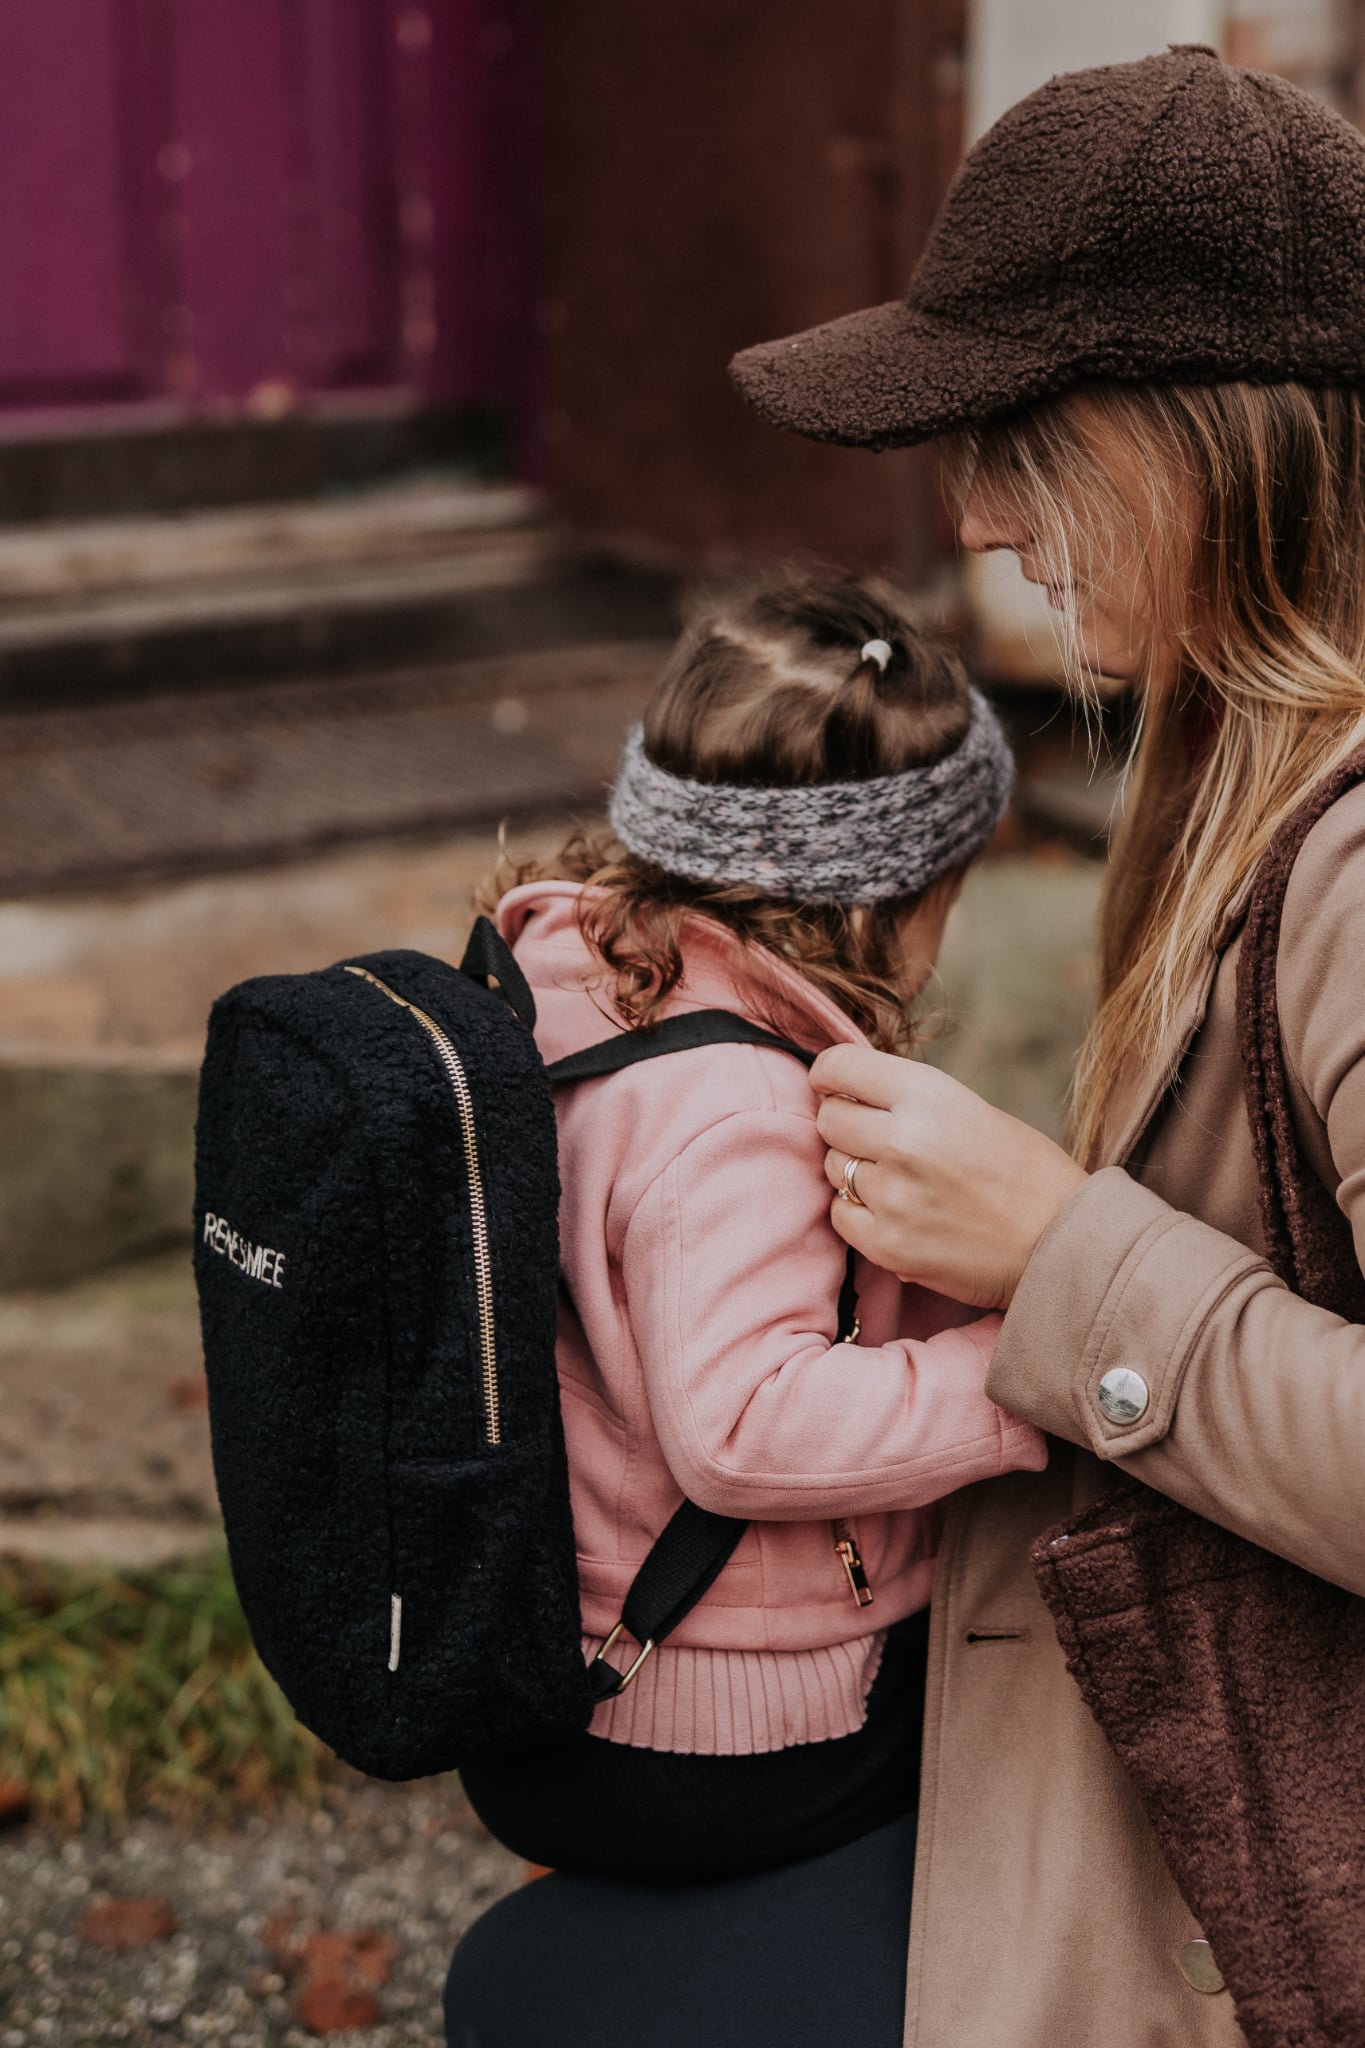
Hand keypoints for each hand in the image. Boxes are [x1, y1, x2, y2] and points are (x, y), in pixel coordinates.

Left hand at [812, 1044, 1087, 1310]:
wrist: (1062, 1243)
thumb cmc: (1025, 1172)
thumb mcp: (970, 1108)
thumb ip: (909, 1099)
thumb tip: (849, 1091)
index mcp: (929, 1095)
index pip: (840, 1066)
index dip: (829, 1073)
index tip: (830, 1082)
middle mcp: (903, 1140)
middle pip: (829, 1118)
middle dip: (844, 1123)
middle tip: (872, 1137)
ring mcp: (891, 1195)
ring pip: (831, 1166)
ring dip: (853, 1169)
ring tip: (900, 1179)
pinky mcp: (885, 1244)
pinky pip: (839, 1213)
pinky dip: (857, 1211)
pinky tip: (894, 1211)